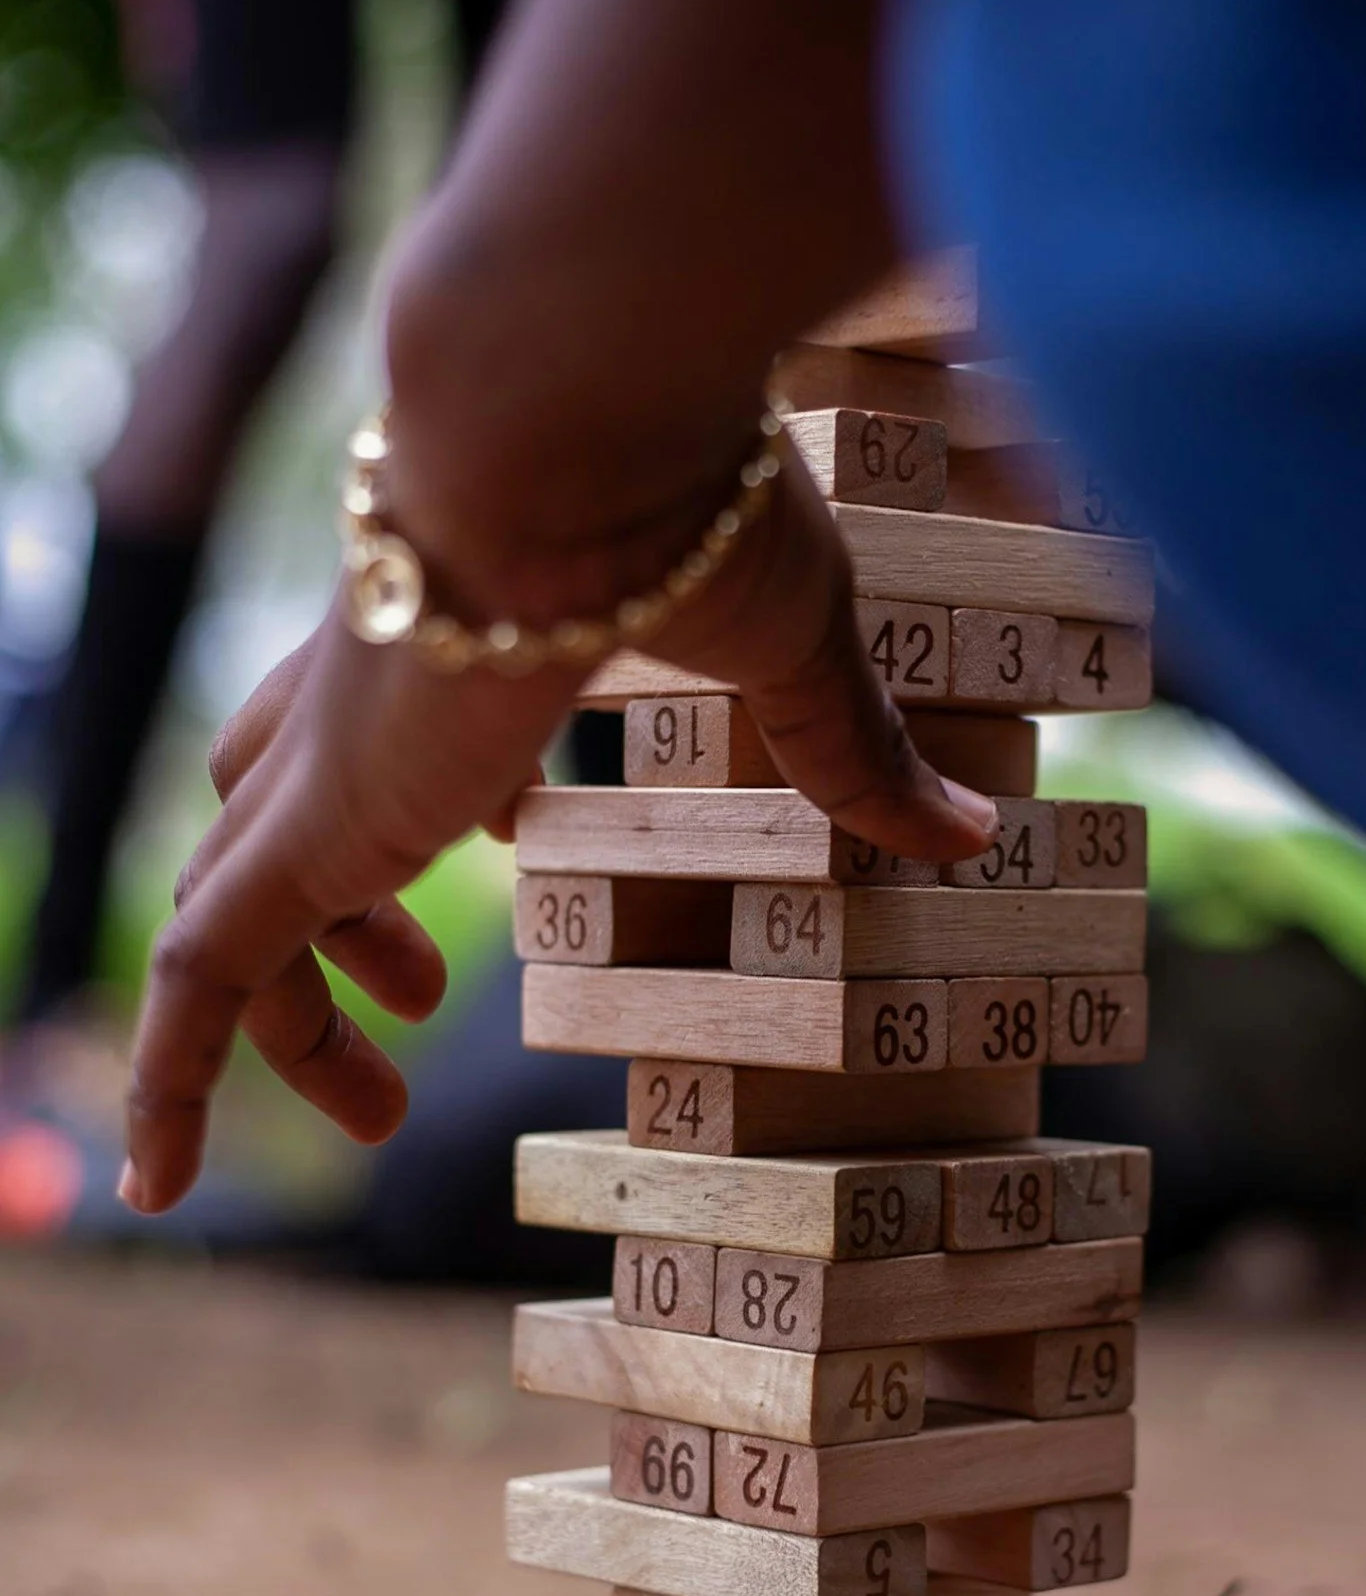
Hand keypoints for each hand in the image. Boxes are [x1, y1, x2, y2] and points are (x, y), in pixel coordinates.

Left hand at [121, 447, 998, 1214]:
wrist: (564, 413)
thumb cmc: (683, 495)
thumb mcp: (794, 646)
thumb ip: (855, 751)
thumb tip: (976, 832)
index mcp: (460, 633)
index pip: (408, 720)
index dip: (444, 793)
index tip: (515, 830)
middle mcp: (363, 694)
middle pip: (286, 816)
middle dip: (344, 922)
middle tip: (425, 1002)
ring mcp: (324, 763)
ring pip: (229, 904)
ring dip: (286, 1016)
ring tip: (375, 1116)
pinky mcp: (308, 827)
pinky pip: (198, 978)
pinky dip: (167, 1081)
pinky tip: (159, 1182)